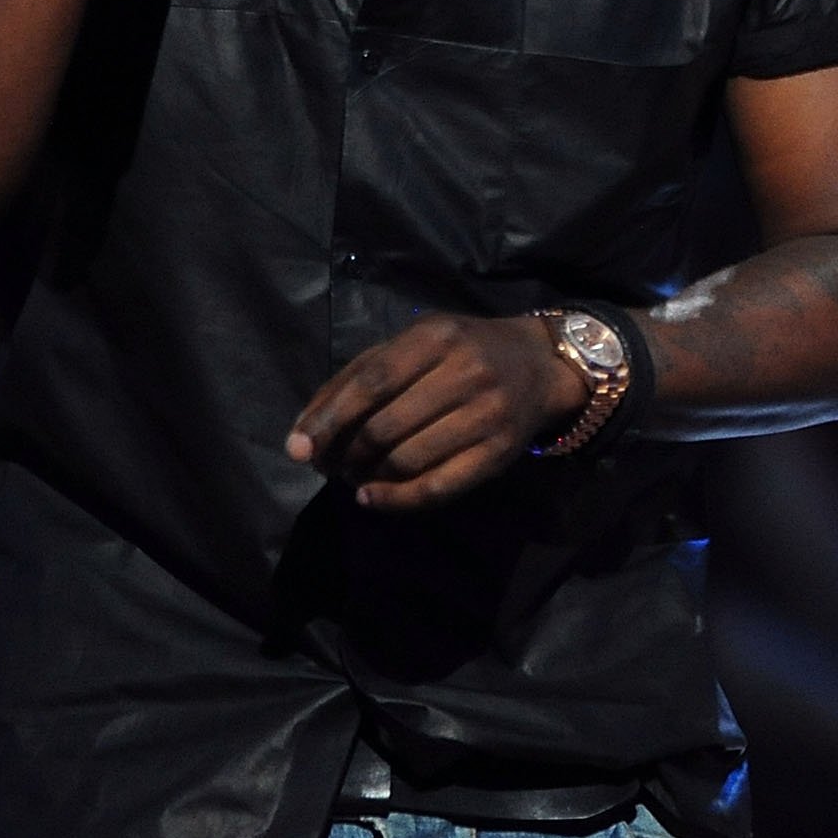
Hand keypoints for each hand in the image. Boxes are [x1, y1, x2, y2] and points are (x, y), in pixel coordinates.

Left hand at [285, 314, 584, 509]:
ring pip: (407, 459)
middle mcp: (466, 372)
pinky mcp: (499, 453)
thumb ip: (358, 376)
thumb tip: (304, 432)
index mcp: (437, 337)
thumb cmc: (462, 350)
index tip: (298, 448)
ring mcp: (487, 414)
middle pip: (385, 426)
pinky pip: (438, 487)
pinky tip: (373, 498)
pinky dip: (397, 500)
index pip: (371, 382)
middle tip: (333, 465)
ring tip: (354, 477)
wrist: (539, 366)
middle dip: (347, 453)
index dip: (329, 418)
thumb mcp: (414, 342)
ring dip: (368, 477)